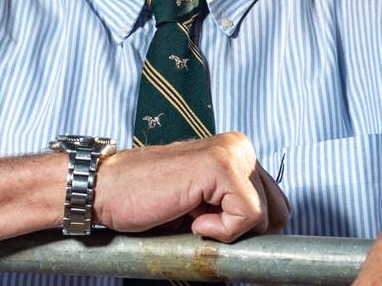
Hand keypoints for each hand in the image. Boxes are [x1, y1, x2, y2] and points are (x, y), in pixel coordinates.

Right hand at [94, 131, 289, 241]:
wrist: (105, 191)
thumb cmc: (147, 201)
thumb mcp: (205, 205)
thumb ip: (237, 208)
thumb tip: (274, 235)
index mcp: (238, 152)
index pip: (276, 205)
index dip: (251, 231)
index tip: (216, 230)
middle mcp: (239, 146)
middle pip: (277, 212)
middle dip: (242, 232)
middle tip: (199, 222)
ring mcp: (231, 152)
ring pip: (263, 216)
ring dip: (227, 230)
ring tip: (190, 214)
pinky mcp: (220, 166)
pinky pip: (247, 216)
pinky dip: (220, 229)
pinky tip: (190, 214)